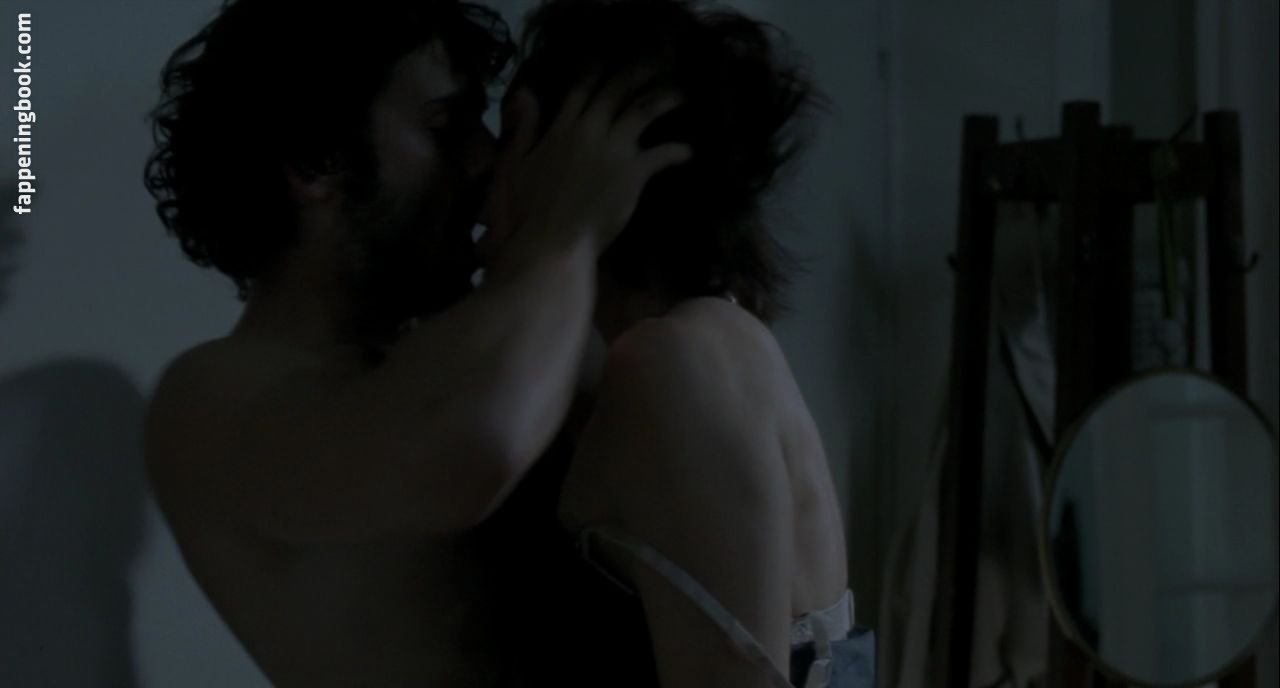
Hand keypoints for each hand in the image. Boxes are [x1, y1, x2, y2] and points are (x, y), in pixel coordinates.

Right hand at [480, 68, 691, 260]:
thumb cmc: (531, 210)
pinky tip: (687, 152)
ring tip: (677, 96)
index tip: (607, 61)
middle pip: (617, 91)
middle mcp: (589, 130)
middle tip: (654, 66)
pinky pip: (661, 154)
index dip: (596, 71)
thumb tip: (525, 92)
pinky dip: (676, 151)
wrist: (553, 239)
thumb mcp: (518, 163)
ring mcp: (613, 149)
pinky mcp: (633, 172)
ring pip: (643, 111)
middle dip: (637, 74)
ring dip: (663, 99)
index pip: (582, 89)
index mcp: (562, 128)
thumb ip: (527, 127)